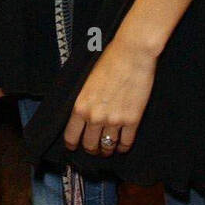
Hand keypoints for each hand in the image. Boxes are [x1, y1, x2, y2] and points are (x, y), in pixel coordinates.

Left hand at [63, 34, 156, 156]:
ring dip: (107, 150)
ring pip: (107, 146)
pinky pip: (126, 143)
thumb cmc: (108, 60)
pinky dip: (123, 147)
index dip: (72, 145)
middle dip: (91, 149)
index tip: (74, 147)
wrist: (132, 54)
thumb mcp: (85, 81)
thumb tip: (80, 115)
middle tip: (94, 148)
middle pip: (90, 145)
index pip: (71, 136)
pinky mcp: (132, 120)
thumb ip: (82, 101)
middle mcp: (95, 116)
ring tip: (108, 149)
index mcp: (80, 106)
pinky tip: (122, 145)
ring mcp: (114, 120)